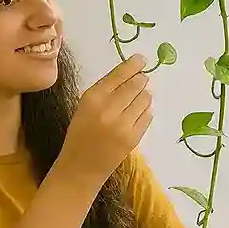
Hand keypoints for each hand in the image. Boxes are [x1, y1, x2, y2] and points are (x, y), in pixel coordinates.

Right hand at [58, 54, 151, 185]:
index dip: (134, 64)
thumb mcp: (84, 107)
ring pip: (145, 98)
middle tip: (141, 80)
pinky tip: (135, 115)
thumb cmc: (80, 134)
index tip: (141, 59)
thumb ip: (106, 90)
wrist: (80, 168)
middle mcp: (108, 109)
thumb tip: (133, 74)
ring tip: (136, 100)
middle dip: (141, 79)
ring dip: (144, 95)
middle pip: (136, 84)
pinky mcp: (134, 138)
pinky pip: (148, 115)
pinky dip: (145, 111)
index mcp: (92, 98)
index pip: (119, 74)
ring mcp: (123, 125)